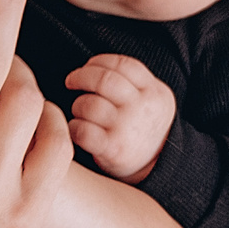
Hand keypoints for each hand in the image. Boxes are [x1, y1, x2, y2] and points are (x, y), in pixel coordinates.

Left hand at [64, 54, 176, 181]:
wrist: (157, 166)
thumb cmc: (145, 127)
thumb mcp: (154, 99)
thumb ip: (134, 82)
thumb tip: (93, 66)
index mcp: (154, 92)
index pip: (123, 64)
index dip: (99, 61)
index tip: (88, 66)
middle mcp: (142, 108)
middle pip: (104, 80)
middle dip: (81, 76)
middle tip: (71, 81)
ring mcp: (127, 129)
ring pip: (89, 104)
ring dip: (77, 105)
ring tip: (80, 110)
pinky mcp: (112, 150)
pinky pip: (82, 130)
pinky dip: (74, 127)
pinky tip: (78, 128)